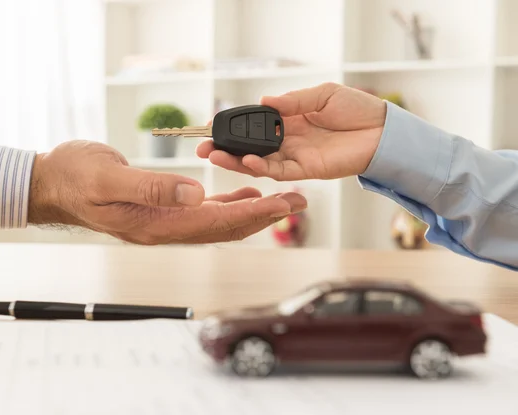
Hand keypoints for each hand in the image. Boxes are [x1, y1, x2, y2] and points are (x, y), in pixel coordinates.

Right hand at [27, 141, 305, 244]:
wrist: (54, 183)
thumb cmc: (76, 177)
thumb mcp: (109, 177)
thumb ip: (151, 187)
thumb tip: (194, 193)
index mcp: (156, 224)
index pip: (216, 223)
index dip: (253, 214)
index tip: (285, 203)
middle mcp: (165, 229)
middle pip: (225, 227)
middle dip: (264, 215)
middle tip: (299, 201)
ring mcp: (163, 222)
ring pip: (218, 222)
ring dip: (252, 211)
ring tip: (283, 199)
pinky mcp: (161, 210)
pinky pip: (202, 212)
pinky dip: (227, 205)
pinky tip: (243, 195)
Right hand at [196, 82, 386, 180]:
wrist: (383, 131)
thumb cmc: (357, 109)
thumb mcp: (322, 94)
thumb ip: (292, 101)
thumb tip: (264, 100)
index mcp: (290, 120)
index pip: (256, 125)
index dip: (236, 127)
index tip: (214, 125)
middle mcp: (288, 140)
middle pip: (251, 147)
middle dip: (226, 148)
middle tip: (203, 147)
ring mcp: (296, 157)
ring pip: (259, 162)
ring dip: (236, 161)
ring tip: (214, 156)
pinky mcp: (307, 170)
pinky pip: (278, 171)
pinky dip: (261, 167)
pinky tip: (246, 161)